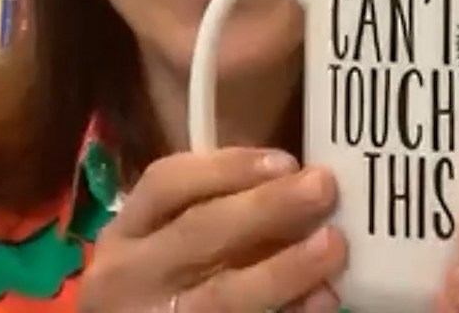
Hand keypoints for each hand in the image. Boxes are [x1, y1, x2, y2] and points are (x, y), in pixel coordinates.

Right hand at [79, 147, 346, 312]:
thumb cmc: (156, 287)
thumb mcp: (158, 246)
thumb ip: (208, 214)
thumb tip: (290, 183)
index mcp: (125, 234)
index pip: (166, 183)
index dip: (227, 167)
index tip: (285, 160)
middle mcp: (131, 275)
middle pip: (199, 232)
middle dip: (266, 207)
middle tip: (323, 187)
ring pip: (224, 294)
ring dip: (286, 267)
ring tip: (334, 244)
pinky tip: (323, 297)